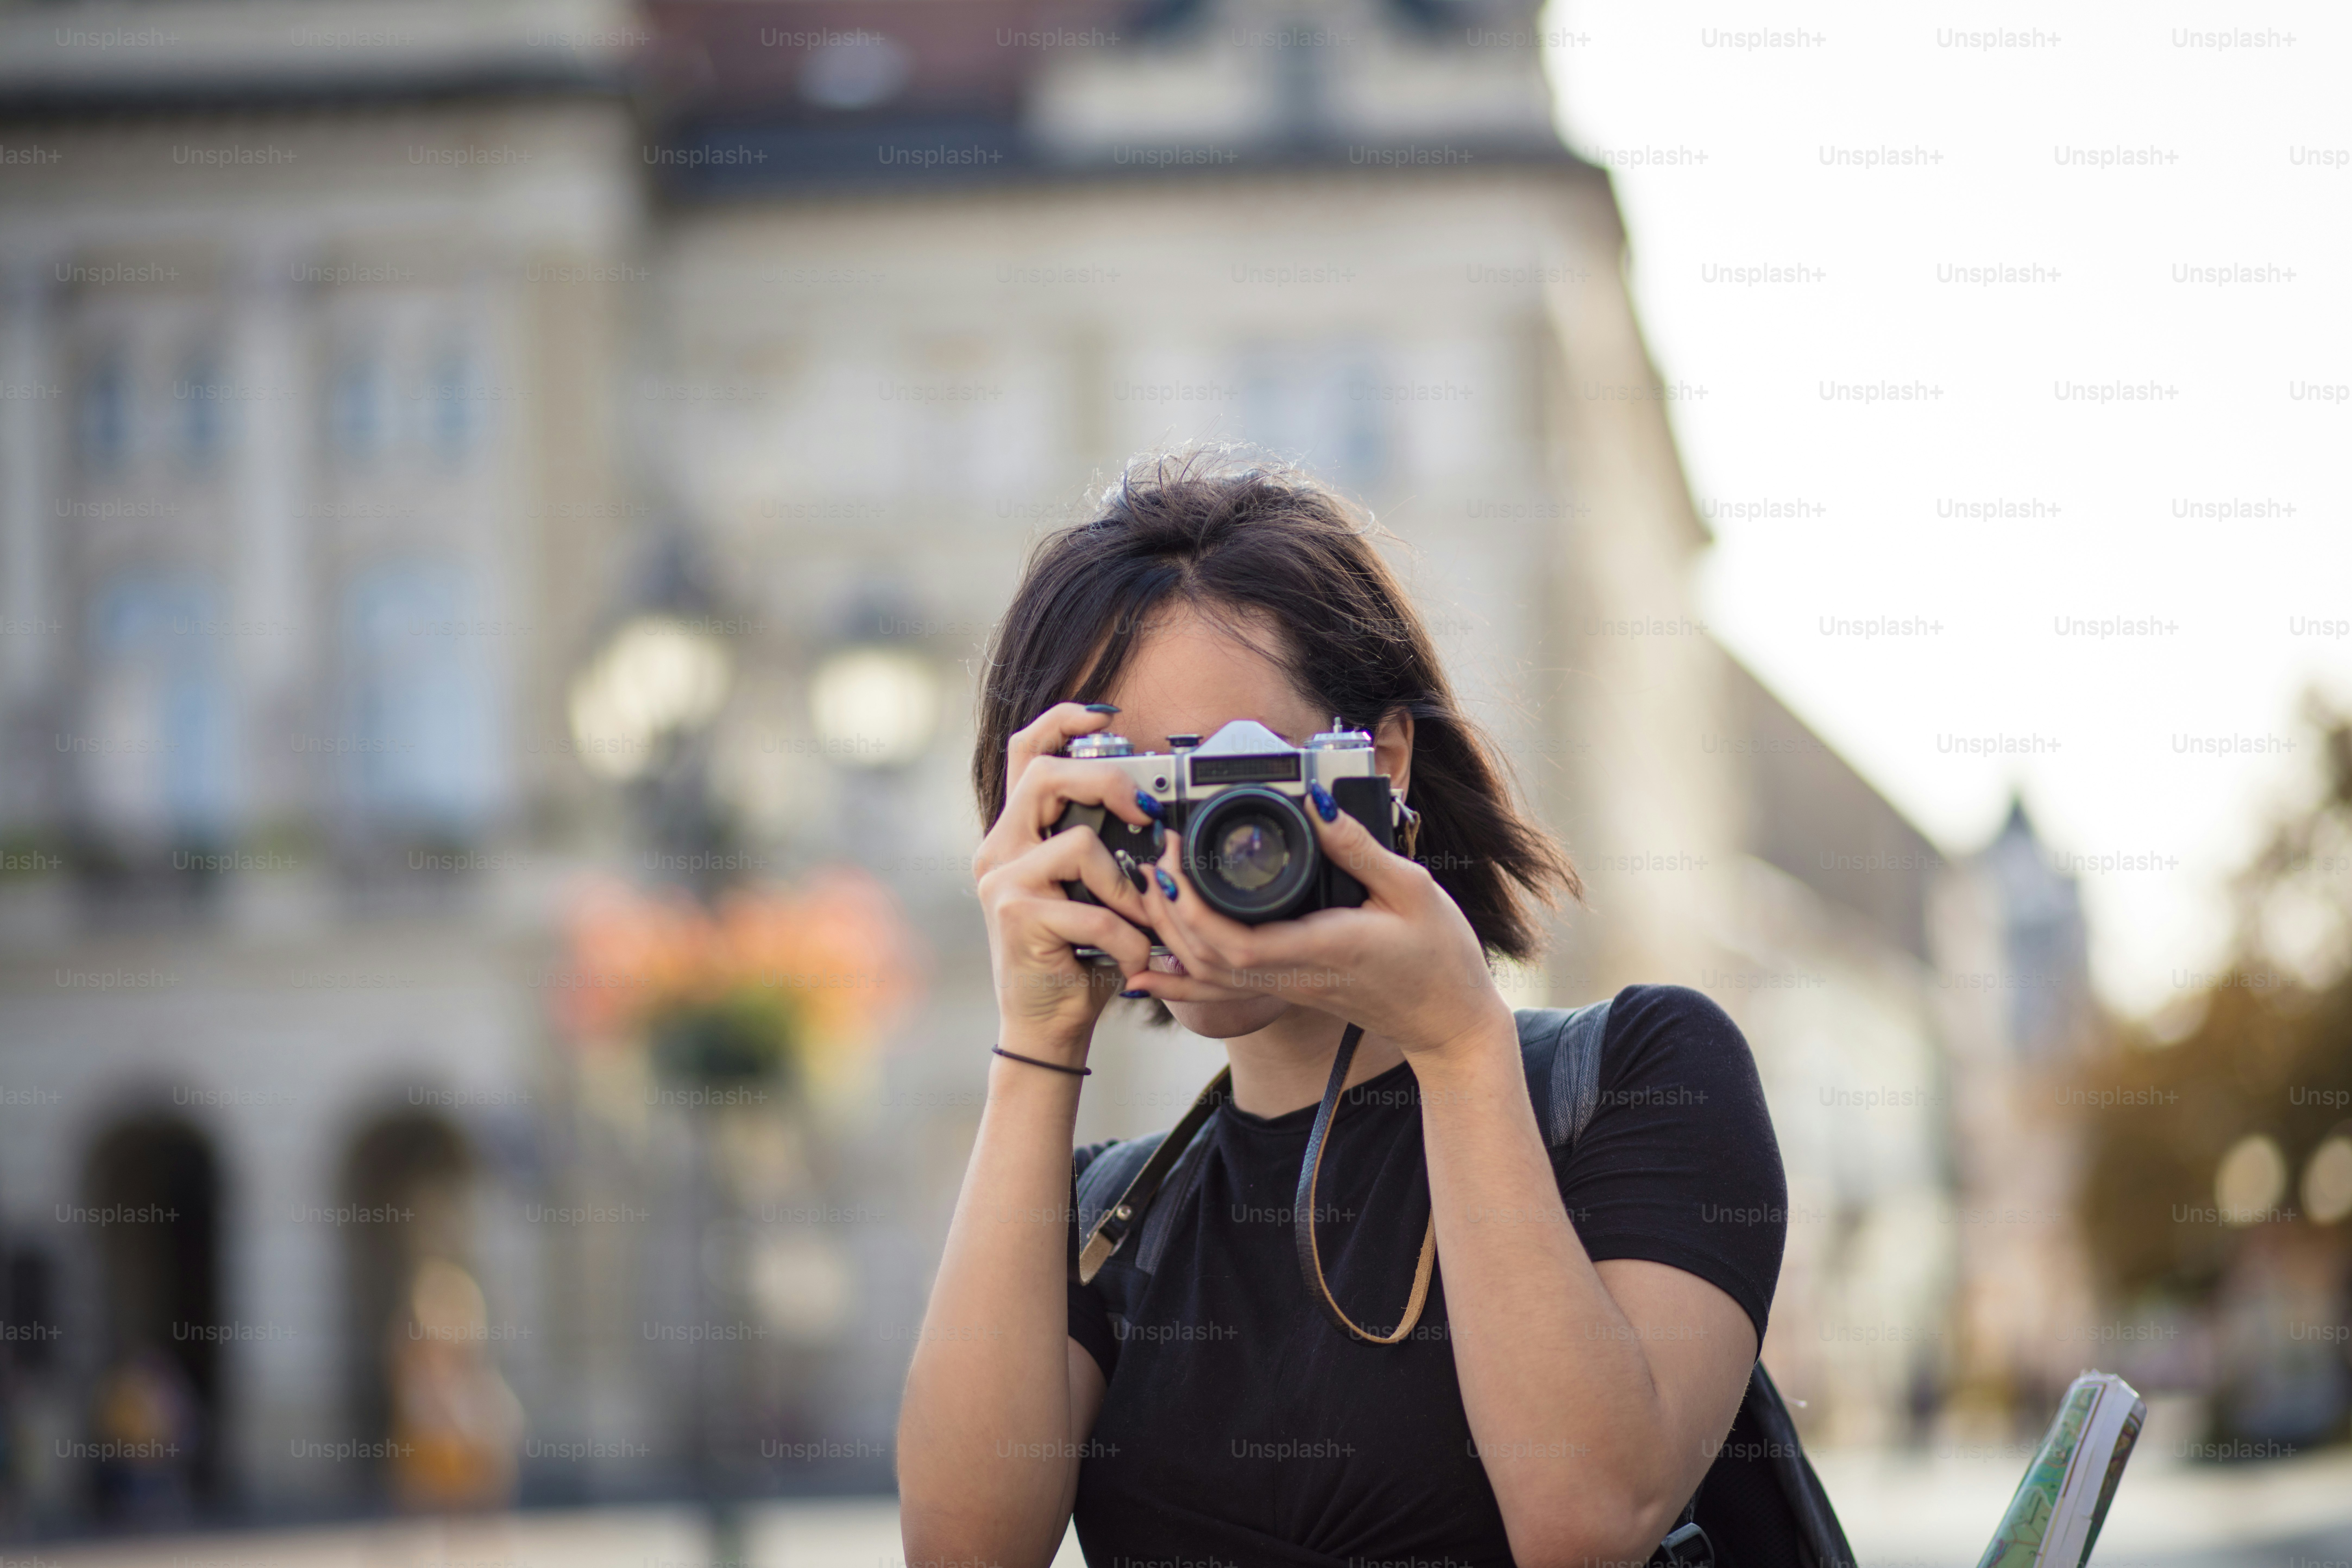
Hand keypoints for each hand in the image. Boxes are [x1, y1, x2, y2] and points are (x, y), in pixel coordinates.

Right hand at [972, 703, 1164, 1057]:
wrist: (1045, 1022)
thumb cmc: (1076, 954)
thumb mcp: (1088, 891)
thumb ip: (1100, 848)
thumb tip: (1152, 812)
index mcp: (1016, 833)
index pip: (1023, 751)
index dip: (1061, 721)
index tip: (1106, 717)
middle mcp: (999, 847)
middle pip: (1044, 774)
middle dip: (1105, 781)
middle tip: (1145, 813)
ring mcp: (1002, 881)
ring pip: (1078, 844)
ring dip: (1126, 887)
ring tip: (1139, 924)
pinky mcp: (1016, 917)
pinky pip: (1092, 910)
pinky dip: (1126, 938)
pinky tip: (1131, 961)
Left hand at [1121, 789, 1516, 1060]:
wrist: (1449, 1021)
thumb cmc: (1439, 957)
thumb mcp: (1412, 888)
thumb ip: (1359, 846)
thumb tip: (1317, 802)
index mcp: (1325, 946)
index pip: (1238, 940)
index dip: (1193, 905)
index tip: (1177, 856)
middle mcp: (1296, 973)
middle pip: (1207, 956)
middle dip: (1169, 909)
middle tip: (1156, 858)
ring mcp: (1288, 987)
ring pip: (1208, 975)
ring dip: (1168, 935)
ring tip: (1151, 889)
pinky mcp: (1288, 989)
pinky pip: (1221, 989)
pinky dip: (1179, 979)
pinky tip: (1148, 970)